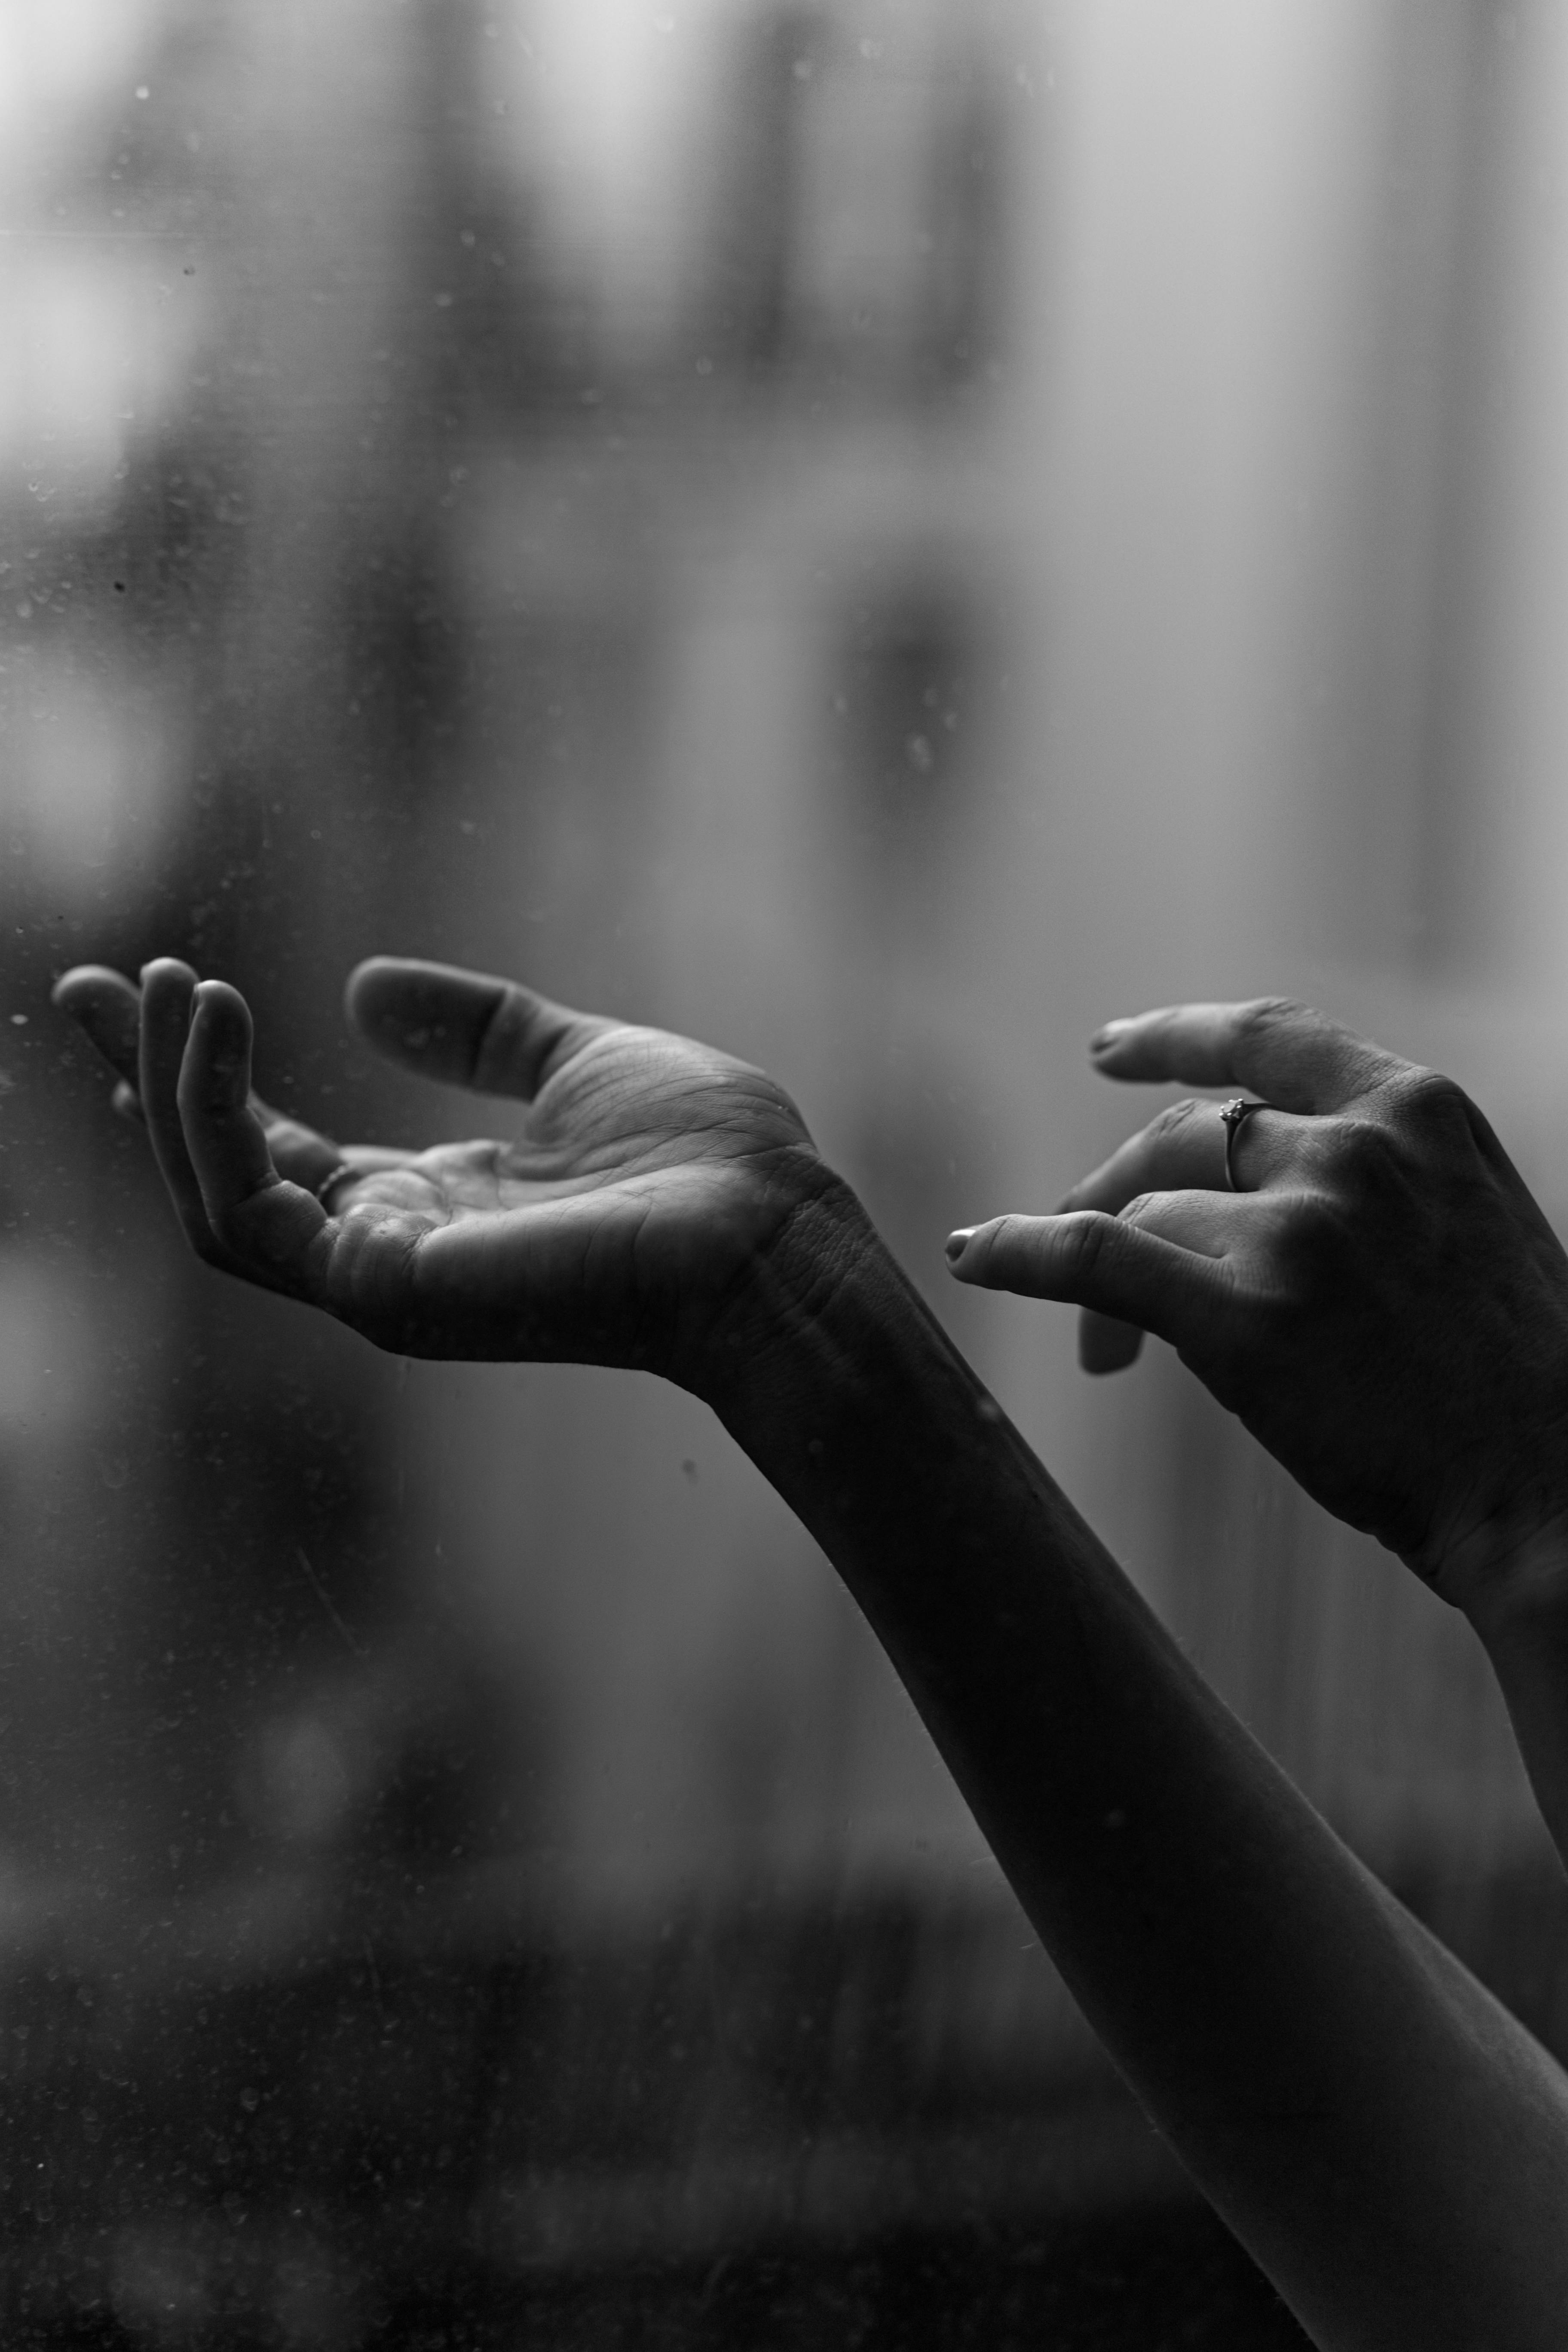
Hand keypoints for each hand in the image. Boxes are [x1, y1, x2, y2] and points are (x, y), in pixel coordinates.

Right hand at [52, 956, 834, 1394]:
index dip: (206, 1071)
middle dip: (146, 1077)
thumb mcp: (572, 1059)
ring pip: (211, 1196)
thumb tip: (359, 987)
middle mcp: (387, 1251)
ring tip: (168, 986)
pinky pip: (247, 1212)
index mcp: (429, 1203)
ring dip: (171, 1088)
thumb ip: (471, 1031)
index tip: (155, 985)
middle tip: (87, 983)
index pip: (275, 1144)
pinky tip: (215, 1026)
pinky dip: (212, 1118)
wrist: (769, 1231)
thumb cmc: (704, 1161)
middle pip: (218, 1173)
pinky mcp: (381, 1291)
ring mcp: (378, 1283)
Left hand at [946, 997, 1567, 1601]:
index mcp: (1417, 1112)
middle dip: (1120, 1193)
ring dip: (1102, 1275)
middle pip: (1183, 1139)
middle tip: (1088, 1256)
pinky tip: (976, 1256)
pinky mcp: (1246, 1319)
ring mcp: (1300, 1230)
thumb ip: (1367, 1187)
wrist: (1555, 1487)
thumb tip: (1233, 1206)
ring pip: (1145, 1216)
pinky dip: (1018, 1250)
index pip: (1269, 1039)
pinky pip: (1090, 1260)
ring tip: (1104, 1354)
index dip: (1175, 1035)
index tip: (1111, 1050)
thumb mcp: (1463, 1226)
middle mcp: (1354, 1151)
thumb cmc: (1514, 1383)